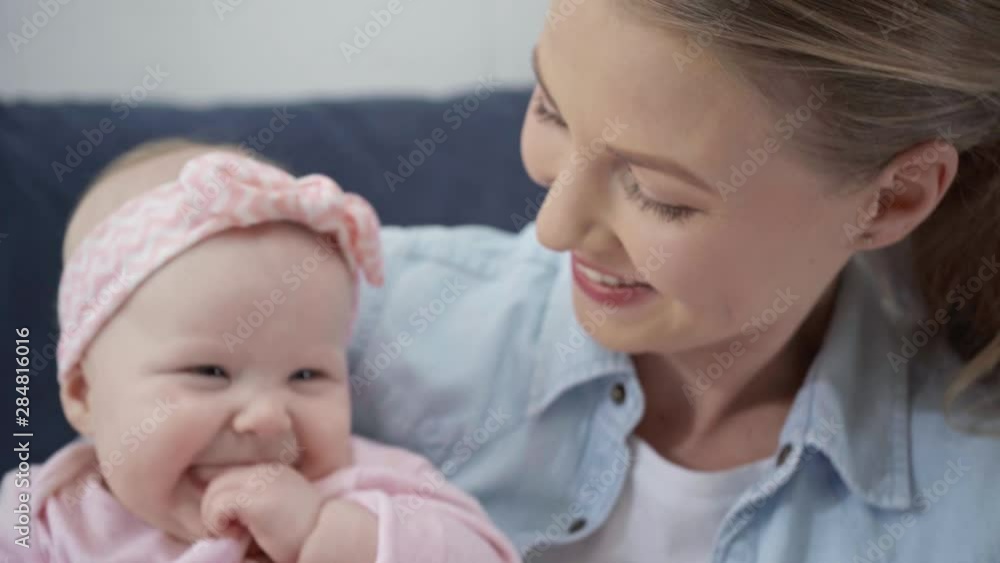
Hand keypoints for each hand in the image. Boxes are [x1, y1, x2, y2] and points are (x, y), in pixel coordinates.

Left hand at [201, 463, 321, 562]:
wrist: (326, 545)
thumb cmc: (302, 538)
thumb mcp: (278, 513)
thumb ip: (254, 502)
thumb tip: (217, 508)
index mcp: (275, 472)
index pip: (232, 477)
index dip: (227, 503)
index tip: (240, 527)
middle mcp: (269, 470)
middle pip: (219, 481)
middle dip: (218, 510)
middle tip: (237, 533)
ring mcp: (263, 481)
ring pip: (214, 491)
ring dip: (217, 518)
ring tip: (239, 535)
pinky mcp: (256, 498)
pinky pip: (217, 506)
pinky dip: (219, 525)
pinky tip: (240, 536)